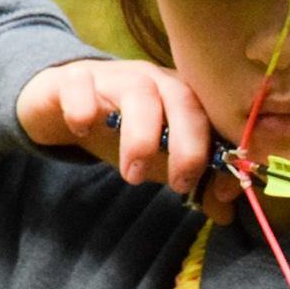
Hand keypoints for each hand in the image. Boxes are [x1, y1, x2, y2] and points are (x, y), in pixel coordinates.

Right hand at [16, 59, 245, 223]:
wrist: (63, 100)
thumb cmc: (122, 127)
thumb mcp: (160, 158)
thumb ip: (195, 182)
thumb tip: (226, 212)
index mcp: (181, 95)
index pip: (212, 113)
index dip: (218, 149)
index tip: (217, 189)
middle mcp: (153, 79)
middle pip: (181, 97)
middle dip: (187, 144)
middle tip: (177, 185)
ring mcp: (114, 75)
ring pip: (136, 90)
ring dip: (140, 136)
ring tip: (133, 175)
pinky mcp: (73, 78)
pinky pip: (80, 84)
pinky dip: (82, 108)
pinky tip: (83, 132)